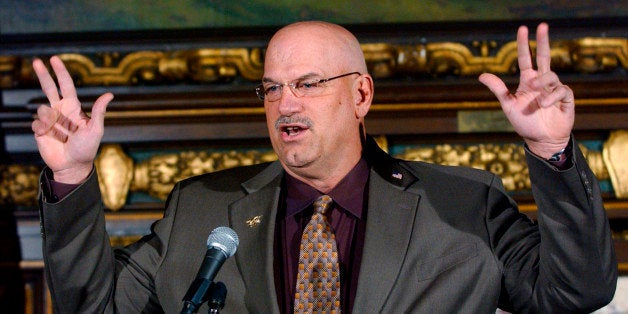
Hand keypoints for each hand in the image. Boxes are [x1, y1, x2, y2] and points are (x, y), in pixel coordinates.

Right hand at [31, 56, 112, 183]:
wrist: (73, 165)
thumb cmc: (87, 148)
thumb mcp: (95, 129)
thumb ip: (99, 111)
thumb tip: (110, 94)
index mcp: (73, 107)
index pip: (65, 85)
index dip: (60, 72)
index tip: (54, 59)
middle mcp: (60, 110)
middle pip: (49, 88)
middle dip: (43, 74)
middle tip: (36, 61)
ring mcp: (49, 119)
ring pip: (42, 109)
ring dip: (51, 121)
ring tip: (62, 135)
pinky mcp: (40, 130)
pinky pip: (36, 124)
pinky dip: (43, 130)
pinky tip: (51, 139)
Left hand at [479, 23, 573, 158]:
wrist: (542, 140)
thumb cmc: (525, 123)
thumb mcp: (508, 105)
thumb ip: (498, 89)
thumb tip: (481, 75)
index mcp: (527, 81)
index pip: (525, 59)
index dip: (523, 45)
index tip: (522, 29)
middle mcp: (541, 82)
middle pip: (544, 56)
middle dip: (543, 40)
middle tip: (542, 25)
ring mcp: (554, 88)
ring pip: (550, 75)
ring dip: (542, 81)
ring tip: (535, 90)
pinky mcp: (566, 98)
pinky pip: (562, 90)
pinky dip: (552, 96)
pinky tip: (545, 105)